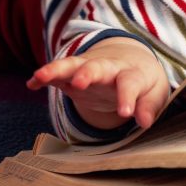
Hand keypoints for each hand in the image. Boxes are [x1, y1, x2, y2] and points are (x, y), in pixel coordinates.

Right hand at [26, 37, 169, 130]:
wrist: (133, 62)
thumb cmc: (145, 83)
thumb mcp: (154, 94)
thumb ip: (149, 107)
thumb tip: (145, 122)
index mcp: (132, 74)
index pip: (130, 83)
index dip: (128, 97)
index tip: (126, 113)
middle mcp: (108, 68)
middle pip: (98, 67)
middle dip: (88, 73)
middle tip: (80, 83)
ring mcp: (89, 68)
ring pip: (72, 65)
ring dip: (57, 69)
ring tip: (41, 76)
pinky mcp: (73, 74)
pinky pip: (57, 72)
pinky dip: (44, 76)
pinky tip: (31, 84)